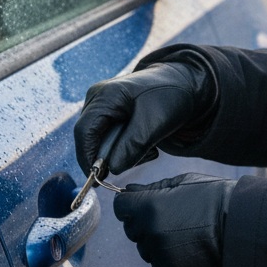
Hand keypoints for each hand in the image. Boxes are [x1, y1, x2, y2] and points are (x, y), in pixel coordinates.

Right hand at [74, 60, 215, 176]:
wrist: (181, 85)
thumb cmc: (169, 97)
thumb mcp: (155, 122)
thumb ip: (133, 145)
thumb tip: (112, 169)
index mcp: (106, 95)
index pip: (85, 131)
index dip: (87, 158)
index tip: (97, 181)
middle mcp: (97, 98)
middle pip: (90, 137)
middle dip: (108, 156)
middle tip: (134, 161)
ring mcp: (101, 105)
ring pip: (100, 140)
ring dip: (120, 152)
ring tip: (147, 147)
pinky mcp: (109, 114)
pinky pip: (108, 137)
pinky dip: (123, 146)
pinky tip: (142, 142)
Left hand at [113, 173, 234, 266]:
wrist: (240, 225)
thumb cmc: (213, 198)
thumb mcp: (182, 182)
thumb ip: (152, 188)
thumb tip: (129, 191)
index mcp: (148, 206)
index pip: (121, 207)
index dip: (131, 204)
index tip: (143, 205)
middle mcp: (149, 231)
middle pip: (132, 230)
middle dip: (145, 224)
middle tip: (172, 219)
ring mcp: (159, 253)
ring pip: (146, 250)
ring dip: (158, 244)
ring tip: (185, 235)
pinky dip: (172, 262)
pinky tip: (189, 250)